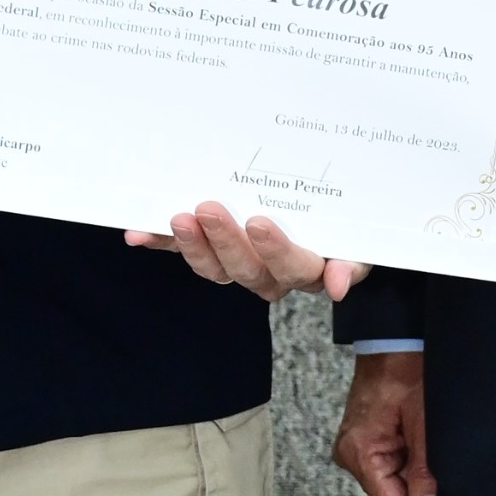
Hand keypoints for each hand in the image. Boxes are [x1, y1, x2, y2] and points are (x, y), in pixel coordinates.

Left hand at [125, 202, 372, 304]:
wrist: (333, 216)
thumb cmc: (346, 226)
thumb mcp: (359, 242)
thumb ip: (352, 264)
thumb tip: (338, 286)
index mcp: (307, 270)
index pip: (292, 268)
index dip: (275, 250)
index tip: (259, 222)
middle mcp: (269, 275)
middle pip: (245, 269)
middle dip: (224, 241)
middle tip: (209, 209)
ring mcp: (236, 264)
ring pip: (213, 268)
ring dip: (192, 246)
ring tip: (178, 218)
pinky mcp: (209, 251)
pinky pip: (183, 252)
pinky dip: (158, 243)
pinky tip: (136, 234)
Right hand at [333, 352, 433, 495]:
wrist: (395, 340)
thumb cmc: (406, 371)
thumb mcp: (424, 424)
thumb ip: (424, 471)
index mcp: (359, 454)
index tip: (435, 473)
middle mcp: (351, 456)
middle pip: (394, 495)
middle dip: (417, 476)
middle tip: (426, 442)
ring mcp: (357, 449)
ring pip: (396, 480)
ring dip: (413, 462)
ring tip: (417, 430)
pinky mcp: (365, 441)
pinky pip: (392, 463)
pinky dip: (408, 452)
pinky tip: (412, 429)